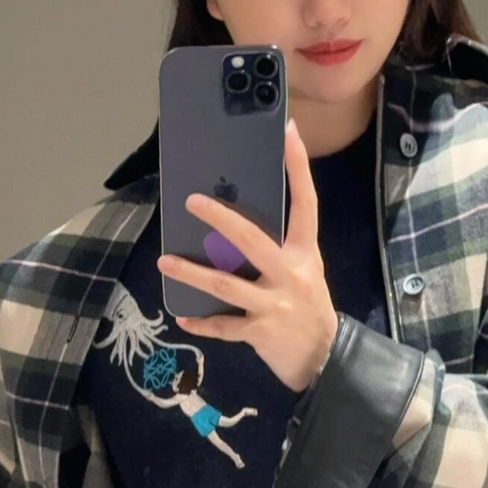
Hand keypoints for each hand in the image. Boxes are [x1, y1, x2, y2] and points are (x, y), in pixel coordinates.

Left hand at [155, 116, 339, 393]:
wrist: (324, 357)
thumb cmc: (307, 305)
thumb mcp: (304, 269)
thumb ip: (278, 247)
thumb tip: (231, 223)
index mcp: (304, 252)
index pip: (305, 202)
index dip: (298, 167)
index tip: (288, 131)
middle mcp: (290, 274)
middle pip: (251, 239)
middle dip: (220, 218)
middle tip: (191, 202)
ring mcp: (274, 304)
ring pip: (225, 285)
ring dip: (191, 274)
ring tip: (164, 261)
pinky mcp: (260, 332)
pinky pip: (224, 327)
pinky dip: (202, 324)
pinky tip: (183, 318)